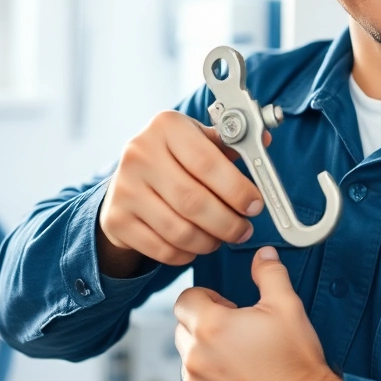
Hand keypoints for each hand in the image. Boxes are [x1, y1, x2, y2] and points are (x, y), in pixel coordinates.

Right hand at [97, 110, 269, 276]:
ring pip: (179, 230)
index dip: (237, 188)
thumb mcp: (200, 141)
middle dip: (227, 222)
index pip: (207, 161)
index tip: (255, 205)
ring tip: (222, 238)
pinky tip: (196, 245)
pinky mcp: (117, 219)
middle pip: (193, 201)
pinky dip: (187, 254)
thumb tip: (263, 141)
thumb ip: (231, 144)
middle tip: (244, 230)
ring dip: (209, 241)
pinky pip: (162, 248)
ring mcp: (124, 188)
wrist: (129, 180)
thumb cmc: (175, 158)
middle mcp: (140, 154)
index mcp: (166, 126)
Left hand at [175, 248, 342, 380]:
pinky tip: (240, 380)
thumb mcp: (287, 306)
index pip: (185, 299)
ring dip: (207, 353)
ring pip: (189, 359)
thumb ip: (269, 274)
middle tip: (238, 330)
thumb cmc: (296, 361)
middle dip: (205, 324)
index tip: (226, 305)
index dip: (206, 297)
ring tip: (241, 357)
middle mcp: (196, 358)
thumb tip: (263, 255)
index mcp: (211, 327)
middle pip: (184, 328)